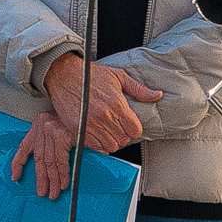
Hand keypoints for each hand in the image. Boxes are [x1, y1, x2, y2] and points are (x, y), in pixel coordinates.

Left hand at [8, 109, 74, 199]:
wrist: (88, 102)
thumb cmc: (78, 114)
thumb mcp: (62, 123)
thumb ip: (56, 140)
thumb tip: (57, 161)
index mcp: (39, 124)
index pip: (24, 147)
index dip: (18, 164)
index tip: (16, 177)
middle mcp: (43, 127)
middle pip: (40, 159)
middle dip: (41, 178)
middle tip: (43, 193)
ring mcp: (51, 131)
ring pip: (50, 162)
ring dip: (53, 180)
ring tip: (54, 192)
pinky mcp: (62, 136)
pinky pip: (61, 160)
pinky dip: (63, 174)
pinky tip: (63, 183)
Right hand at [41, 52, 161, 152]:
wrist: (63, 75)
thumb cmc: (90, 75)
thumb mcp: (118, 76)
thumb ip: (139, 89)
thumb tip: (158, 95)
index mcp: (117, 104)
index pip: (135, 130)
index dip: (134, 129)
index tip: (129, 124)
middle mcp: (105, 116)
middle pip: (124, 139)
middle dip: (123, 135)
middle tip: (118, 127)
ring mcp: (90, 124)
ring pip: (111, 146)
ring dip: (112, 141)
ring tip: (108, 131)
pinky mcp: (78, 130)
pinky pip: (95, 147)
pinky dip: (99, 144)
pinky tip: (98, 134)